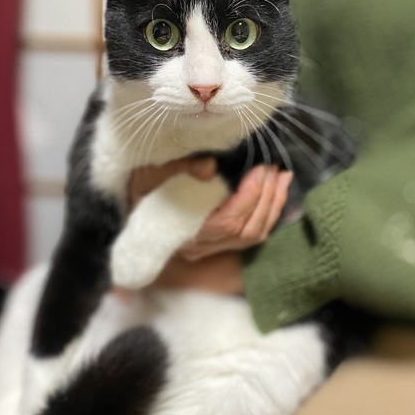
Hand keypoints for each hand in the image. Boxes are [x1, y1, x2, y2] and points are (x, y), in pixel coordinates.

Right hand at [118, 158, 291, 294]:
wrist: (132, 212)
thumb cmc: (138, 193)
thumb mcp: (147, 177)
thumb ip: (174, 169)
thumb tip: (209, 165)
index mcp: (182, 232)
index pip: (227, 222)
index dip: (249, 196)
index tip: (260, 169)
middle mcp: (201, 247)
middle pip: (246, 230)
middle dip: (266, 197)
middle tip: (274, 167)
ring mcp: (212, 248)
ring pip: (254, 235)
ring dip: (273, 205)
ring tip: (282, 176)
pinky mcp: (220, 243)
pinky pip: (252, 235)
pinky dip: (269, 213)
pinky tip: (275, 191)